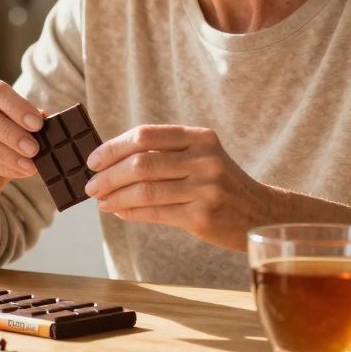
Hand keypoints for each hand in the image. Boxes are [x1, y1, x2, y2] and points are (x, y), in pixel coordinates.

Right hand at [0, 76, 44, 199]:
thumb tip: (46, 117)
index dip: (17, 106)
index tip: (38, 124)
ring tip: (30, 163)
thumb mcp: (18, 122)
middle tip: (34, 148)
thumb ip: (29, 117)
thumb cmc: (3, 135)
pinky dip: (2, 167)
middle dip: (11, 132)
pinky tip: (21, 171)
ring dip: (7, 153)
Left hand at [84, 125, 264, 250]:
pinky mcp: (202, 216)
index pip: (146, 135)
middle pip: (141, 164)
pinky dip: (131, 212)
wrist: (260, 212)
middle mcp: (204, 159)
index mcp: (200, 137)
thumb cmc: (220, 183)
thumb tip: (111, 162)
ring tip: (101, 201)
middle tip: (90, 186)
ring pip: (145, 190)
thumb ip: (165, 154)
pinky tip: (120, 212)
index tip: (93, 160)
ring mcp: (205, 188)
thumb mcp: (201, 156)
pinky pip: (155, 212)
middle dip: (108, 176)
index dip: (114, 147)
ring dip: (115, 197)